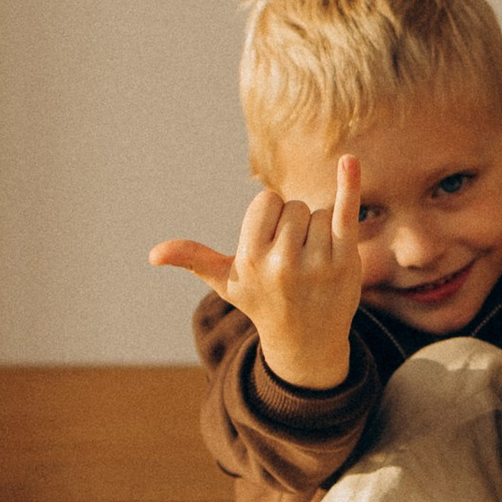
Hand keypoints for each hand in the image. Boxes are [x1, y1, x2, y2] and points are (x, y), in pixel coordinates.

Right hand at [151, 158, 364, 391]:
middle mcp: (282, 261)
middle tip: (294, 258)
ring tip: (313, 261)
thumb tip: (153, 254)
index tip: (271, 244)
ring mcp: (317, 261)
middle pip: (294, 206)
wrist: (308, 341)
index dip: (271, 217)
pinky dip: (347, 185)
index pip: (266, 201)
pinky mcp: (346, 259)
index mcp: (250, 258)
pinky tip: (349, 161)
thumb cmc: (262, 301)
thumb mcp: (226, 281)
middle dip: (294, 225)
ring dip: (319, 229)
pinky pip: (346, 212)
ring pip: (319, 211)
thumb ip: (193, 258)